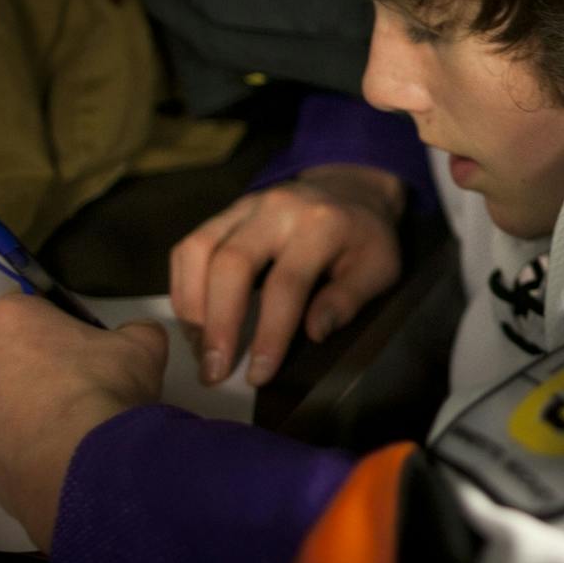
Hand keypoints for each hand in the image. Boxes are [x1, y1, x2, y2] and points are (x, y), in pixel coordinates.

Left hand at [0, 296, 165, 550]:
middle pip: (3, 349)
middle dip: (32, 361)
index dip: (59, 323)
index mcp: (5, 316)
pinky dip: (17, 438)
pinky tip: (51, 450)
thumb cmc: (104, 387)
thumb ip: (133, 332)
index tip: (83, 345)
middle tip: (75, 383)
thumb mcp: (142, 344)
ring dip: (19, 401)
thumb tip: (133, 340)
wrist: (82, 463)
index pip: (29, 305)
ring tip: (63, 424)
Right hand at [171, 165, 403, 386]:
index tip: (258, 374)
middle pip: (231, 263)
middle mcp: (277, 208)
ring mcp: (245, 206)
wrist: (348, 188)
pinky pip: (189, 247)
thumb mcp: (380, 268)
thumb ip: (349, 298)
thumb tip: (315, 332)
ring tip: (199, 350)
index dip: (270, 332)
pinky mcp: (224, 212)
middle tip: (213, 372)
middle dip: (218, 324)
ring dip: (192, 307)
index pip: (287, 283)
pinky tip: (193, 322)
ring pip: (199, 250)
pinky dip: (183, 287)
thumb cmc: (364, 238)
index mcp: (321, 225)